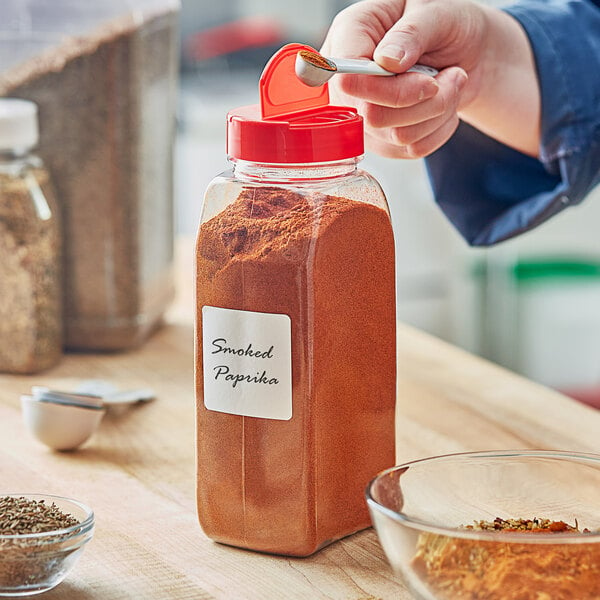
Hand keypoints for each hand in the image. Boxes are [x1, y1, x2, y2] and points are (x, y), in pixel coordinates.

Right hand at [321, 0, 539, 157]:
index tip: (425, 81)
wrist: (467, 48)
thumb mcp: (437, 12)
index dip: (382, 89)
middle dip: (422, 102)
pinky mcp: (381, 138)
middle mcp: (349, 77)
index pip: (346, 78)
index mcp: (351, 33)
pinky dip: (438, 130)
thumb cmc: (448, 23)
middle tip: (450, 78)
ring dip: (436, 113)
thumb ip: (411, 33)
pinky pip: (410, 149)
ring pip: (396, 136)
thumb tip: (388, 61)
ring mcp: (361, 112)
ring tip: (452, 84)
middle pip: (371, 116)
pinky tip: (443, 106)